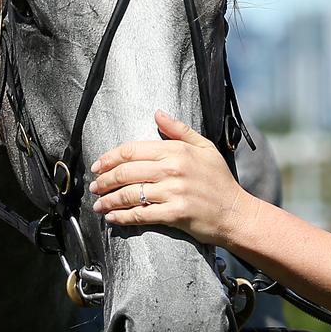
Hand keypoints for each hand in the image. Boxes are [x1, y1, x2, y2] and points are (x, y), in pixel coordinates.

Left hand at [89, 110, 253, 244]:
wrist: (235, 212)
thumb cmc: (219, 180)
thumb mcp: (204, 147)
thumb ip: (178, 130)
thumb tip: (157, 113)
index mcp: (176, 150)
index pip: (133, 150)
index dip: (110, 158)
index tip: (98, 165)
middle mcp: (173, 169)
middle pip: (126, 172)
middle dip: (104, 180)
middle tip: (94, 186)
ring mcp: (174, 192)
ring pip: (130, 194)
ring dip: (108, 200)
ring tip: (98, 204)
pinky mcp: (175, 214)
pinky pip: (140, 215)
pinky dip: (122, 217)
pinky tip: (112, 218)